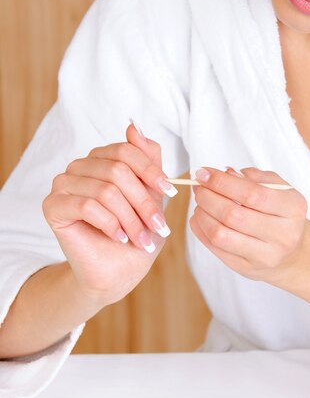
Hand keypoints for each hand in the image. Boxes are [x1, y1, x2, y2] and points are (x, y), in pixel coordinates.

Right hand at [42, 121, 175, 304]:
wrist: (116, 272)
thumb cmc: (134, 232)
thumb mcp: (150, 194)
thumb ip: (146, 160)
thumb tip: (134, 126)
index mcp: (101, 159)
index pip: (127, 150)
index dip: (151, 172)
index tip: (169, 193)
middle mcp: (79, 166)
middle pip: (118, 170)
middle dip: (143, 201)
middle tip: (157, 225)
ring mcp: (63, 184)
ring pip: (105, 190)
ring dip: (129, 218)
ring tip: (140, 237)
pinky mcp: (53, 206)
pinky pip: (87, 206)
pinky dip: (110, 224)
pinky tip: (119, 238)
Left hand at [189, 166, 307, 283]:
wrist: (292, 253)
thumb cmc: (281, 214)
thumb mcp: (278, 189)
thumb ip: (254, 177)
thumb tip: (225, 173)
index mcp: (292, 208)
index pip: (252, 194)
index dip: (222, 182)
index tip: (205, 173)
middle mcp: (282, 234)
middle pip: (233, 215)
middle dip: (208, 197)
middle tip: (199, 187)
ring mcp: (264, 255)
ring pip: (220, 234)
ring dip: (202, 214)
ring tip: (200, 202)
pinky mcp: (246, 268)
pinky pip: (215, 248)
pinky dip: (200, 229)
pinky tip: (200, 217)